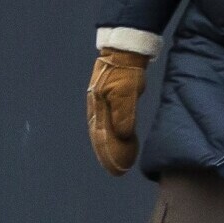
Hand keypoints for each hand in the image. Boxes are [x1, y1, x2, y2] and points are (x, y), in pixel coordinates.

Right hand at [87, 47, 145, 175]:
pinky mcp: (110, 101)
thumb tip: (123, 135)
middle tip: (118, 171)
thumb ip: (124, 114)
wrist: (123, 51)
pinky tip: (122, 140)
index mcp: (98, 110)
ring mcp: (102, 105)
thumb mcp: (126, 92)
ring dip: (111, 147)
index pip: (102, 138)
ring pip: (104, 132)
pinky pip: (110, 123)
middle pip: (101, 138)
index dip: (108, 155)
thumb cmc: (124, 71)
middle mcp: (97, 110)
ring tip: (119, 160)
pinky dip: (115, 135)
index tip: (117, 170)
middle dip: (109, 155)